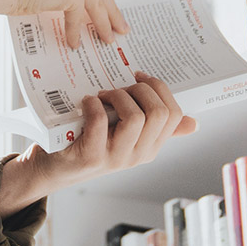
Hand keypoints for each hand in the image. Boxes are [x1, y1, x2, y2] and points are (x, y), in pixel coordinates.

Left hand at [0, 73, 199, 215]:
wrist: (54, 167)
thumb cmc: (90, 143)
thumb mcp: (126, 136)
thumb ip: (156, 128)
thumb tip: (193, 123)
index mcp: (151, 147)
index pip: (174, 115)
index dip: (159, 89)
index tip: (140, 77)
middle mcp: (138, 155)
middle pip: (158, 113)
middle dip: (140, 90)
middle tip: (120, 87)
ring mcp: (115, 158)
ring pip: (135, 117)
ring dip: (117, 96)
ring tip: (103, 95)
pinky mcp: (91, 156)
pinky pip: (100, 121)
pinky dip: (94, 104)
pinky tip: (87, 102)